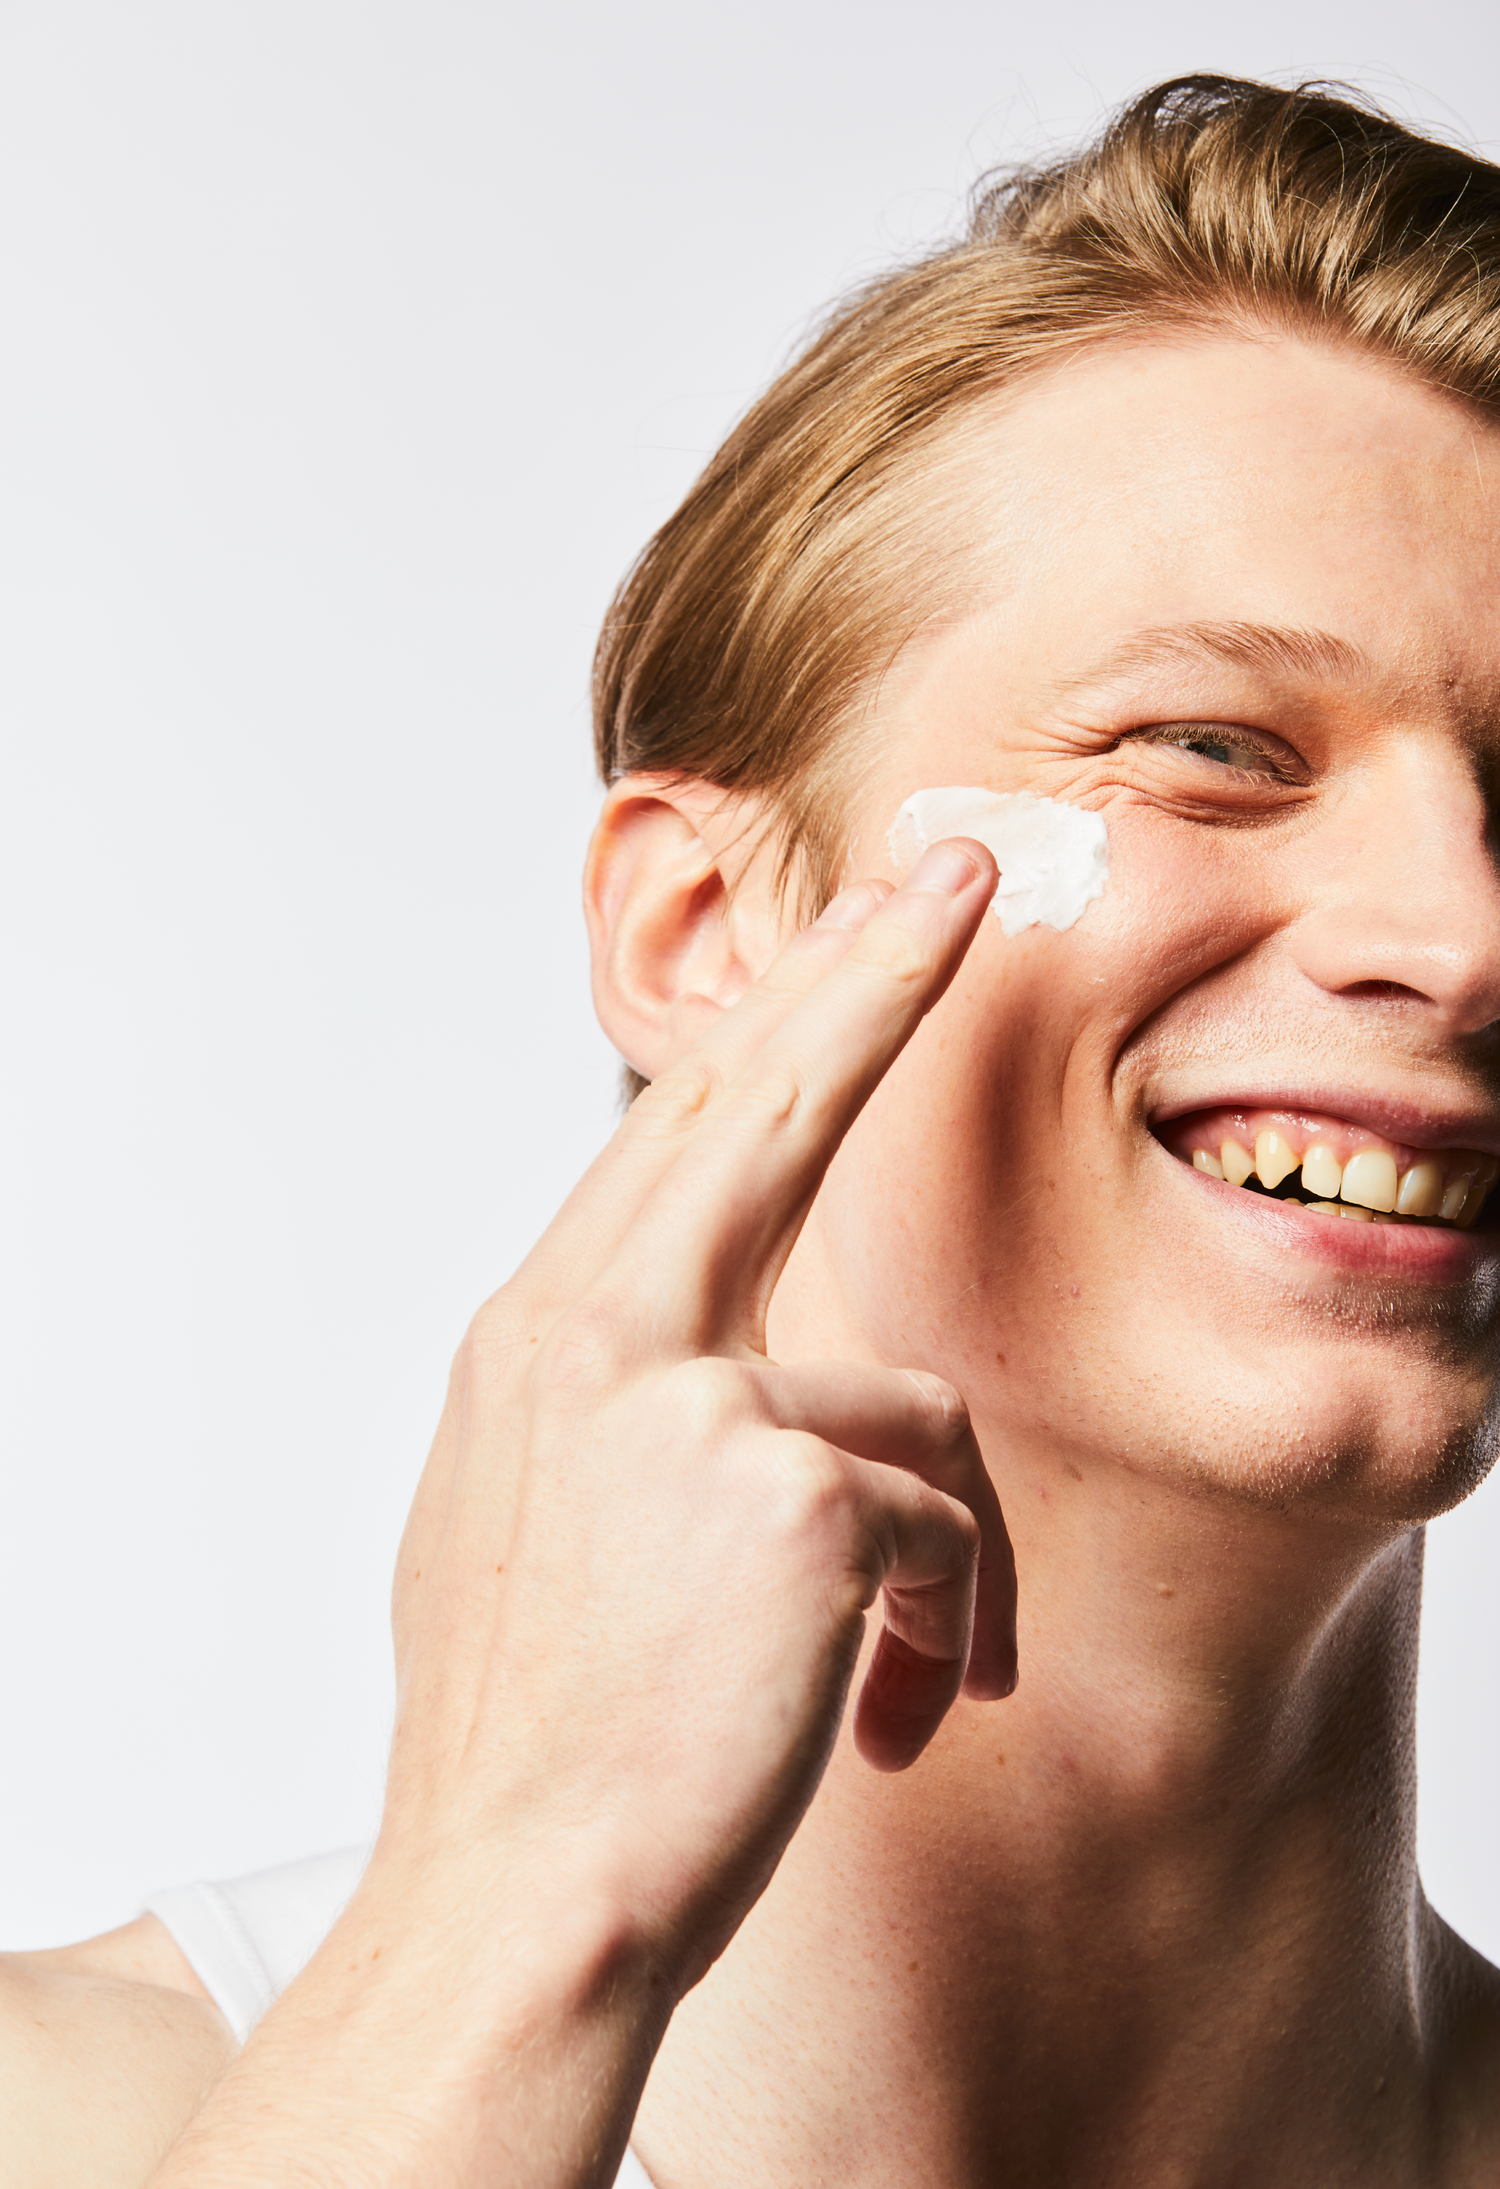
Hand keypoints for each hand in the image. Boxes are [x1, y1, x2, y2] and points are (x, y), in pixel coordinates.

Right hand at [148, 836, 1015, 2188]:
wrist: (513, 1903)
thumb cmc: (540, 1730)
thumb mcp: (547, 1529)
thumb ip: (635, 1417)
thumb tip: (733, 1387)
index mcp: (536, 1338)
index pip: (675, 1135)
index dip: (777, 1016)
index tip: (855, 919)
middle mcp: (591, 1334)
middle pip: (754, 1106)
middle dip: (870, 977)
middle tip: (960, 870)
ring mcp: (682, 1400)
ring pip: (905, 1408)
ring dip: (937, 1559)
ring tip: (919, 1678)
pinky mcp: (782, 1489)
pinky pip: (936, 1526)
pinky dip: (940, 1626)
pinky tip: (894, 1713)